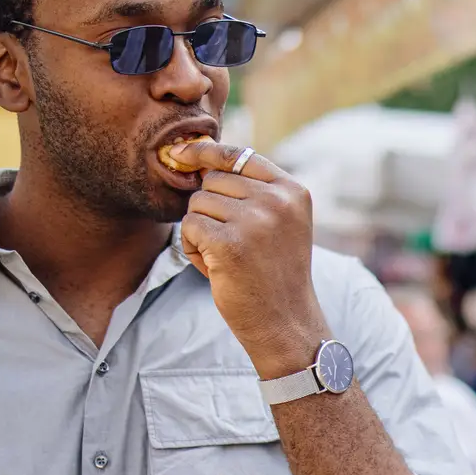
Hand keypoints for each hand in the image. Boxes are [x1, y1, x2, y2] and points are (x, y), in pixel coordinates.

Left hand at [164, 141, 329, 376]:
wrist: (285, 322)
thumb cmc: (275, 273)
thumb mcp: (280, 223)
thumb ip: (253, 191)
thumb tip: (199, 159)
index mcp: (293, 191)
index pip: (239, 155)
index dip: (205, 152)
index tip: (182, 153)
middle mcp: (277, 200)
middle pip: (213, 180)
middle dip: (209, 208)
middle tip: (228, 240)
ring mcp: (255, 220)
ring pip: (198, 204)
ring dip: (199, 230)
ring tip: (224, 256)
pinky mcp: (231, 243)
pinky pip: (189, 227)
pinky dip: (192, 247)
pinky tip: (214, 266)